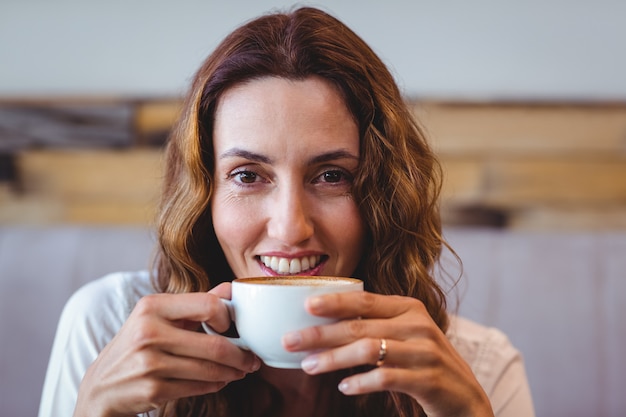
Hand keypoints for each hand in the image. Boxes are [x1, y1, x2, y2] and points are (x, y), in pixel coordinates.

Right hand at [74, 283, 260, 416]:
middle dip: (241, 354)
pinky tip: (220, 380)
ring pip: (210, 368)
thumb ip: (196, 303)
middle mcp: (149, 332)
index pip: (208, 304)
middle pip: (214, 344)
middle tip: (252, 359)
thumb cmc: (138, 345)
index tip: (235, 327)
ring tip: (241, 370)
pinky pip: (199, 387)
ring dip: (232, 372)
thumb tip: (232, 288)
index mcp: (152, 306)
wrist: (101, 386)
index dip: (228, 316)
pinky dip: (215, 384)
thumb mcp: (158, 317)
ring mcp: (150, 363)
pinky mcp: (153, 389)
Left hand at [282, 291, 493, 416]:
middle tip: (290, 341)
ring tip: (308, 366)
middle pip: (360, 326)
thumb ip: (375, 326)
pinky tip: (343, 387)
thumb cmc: (424, 362)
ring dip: (334, 359)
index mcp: (409, 308)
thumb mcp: (405, 336)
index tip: (305, 305)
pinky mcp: (428, 379)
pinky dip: (361, 382)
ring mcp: (424, 352)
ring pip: (369, 351)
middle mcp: (417, 325)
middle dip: (321, 334)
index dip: (334, 301)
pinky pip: (387, 378)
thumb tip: (325, 324)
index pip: (365, 300)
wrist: (466, 397)